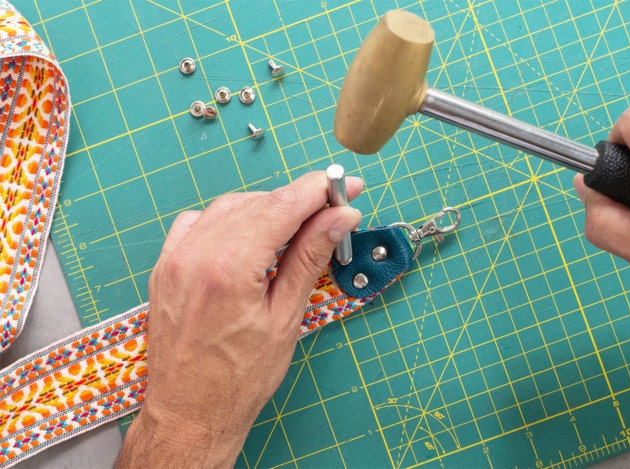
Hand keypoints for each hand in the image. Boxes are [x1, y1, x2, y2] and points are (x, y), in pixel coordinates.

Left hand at [116, 172, 362, 467]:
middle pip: (259, 201)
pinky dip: (229, 218)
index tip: (345, 185)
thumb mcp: (286, 318)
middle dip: (299, 200)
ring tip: (296, 227)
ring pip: (229, 207)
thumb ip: (309, 258)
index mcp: (229, 268)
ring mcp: (175, 258)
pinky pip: (198, 222)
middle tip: (332, 210)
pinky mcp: (166, 266)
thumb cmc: (237, 381)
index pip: (283, 206)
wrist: (188, 414)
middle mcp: (196, 254)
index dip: (320, 191)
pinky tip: (248, 235)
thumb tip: (338, 219)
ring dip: (266, 208)